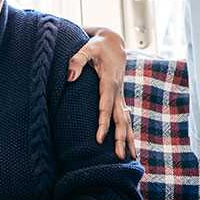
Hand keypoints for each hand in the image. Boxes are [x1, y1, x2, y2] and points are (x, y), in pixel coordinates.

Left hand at [72, 28, 135, 159]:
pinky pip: (124, 117)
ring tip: (130, 157)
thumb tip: (69, 77)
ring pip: (126, 120)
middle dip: (120, 137)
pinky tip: (129, 146)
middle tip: (119, 156)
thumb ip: (77, 60)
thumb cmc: (98, 45)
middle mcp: (118, 91)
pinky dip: (128, 132)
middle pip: (120, 118)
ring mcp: (120, 95)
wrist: (115, 41)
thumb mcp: (87, 47)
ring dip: (128, 138)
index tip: (99, 138)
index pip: (106, 106)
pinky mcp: (119, 98)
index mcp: (110, 81)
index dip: (103, 122)